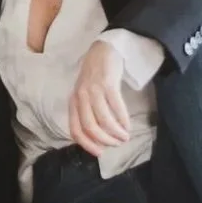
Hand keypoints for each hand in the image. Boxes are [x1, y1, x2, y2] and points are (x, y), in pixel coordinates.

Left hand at [67, 41, 133, 156]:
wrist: (103, 49)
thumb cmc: (95, 75)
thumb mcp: (85, 94)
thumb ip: (87, 111)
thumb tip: (98, 136)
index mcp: (74, 102)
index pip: (75, 129)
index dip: (87, 145)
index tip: (100, 153)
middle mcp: (81, 97)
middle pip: (90, 127)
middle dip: (104, 140)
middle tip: (117, 144)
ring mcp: (94, 90)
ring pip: (103, 119)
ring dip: (115, 132)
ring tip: (125, 137)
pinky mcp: (108, 83)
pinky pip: (115, 107)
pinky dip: (122, 120)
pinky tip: (127, 125)